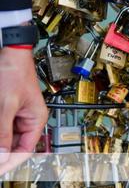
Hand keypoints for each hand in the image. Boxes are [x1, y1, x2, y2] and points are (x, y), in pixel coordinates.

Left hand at [0, 48, 47, 169]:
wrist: (10, 54)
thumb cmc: (14, 72)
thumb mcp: (6, 105)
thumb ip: (3, 132)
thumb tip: (1, 156)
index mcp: (37, 119)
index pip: (25, 150)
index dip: (10, 162)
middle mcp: (29, 119)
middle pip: (14, 146)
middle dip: (2, 152)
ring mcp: (17, 115)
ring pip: (6, 138)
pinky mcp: (7, 111)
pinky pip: (2, 128)